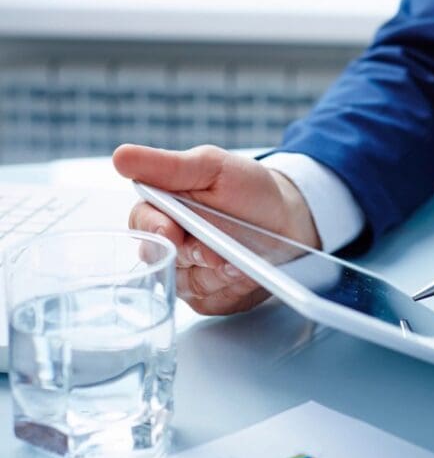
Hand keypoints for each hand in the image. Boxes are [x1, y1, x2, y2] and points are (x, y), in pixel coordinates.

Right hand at [113, 144, 320, 314]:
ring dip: (216, 273)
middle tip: (217, 252)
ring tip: (241, 260)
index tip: (171, 232)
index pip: (142, 224)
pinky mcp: (208, 297)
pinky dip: (229, 289)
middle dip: (194, 254)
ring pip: (186, 284)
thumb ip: (168, 166)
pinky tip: (245, 274)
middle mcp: (169, 244)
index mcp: (163, 209)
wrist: (288, 219)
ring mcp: (187, 273)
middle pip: (160, 260)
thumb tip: (121, 156)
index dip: (155, 229)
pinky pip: (208, 301)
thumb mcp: (212, 167)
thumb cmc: (249, 189)